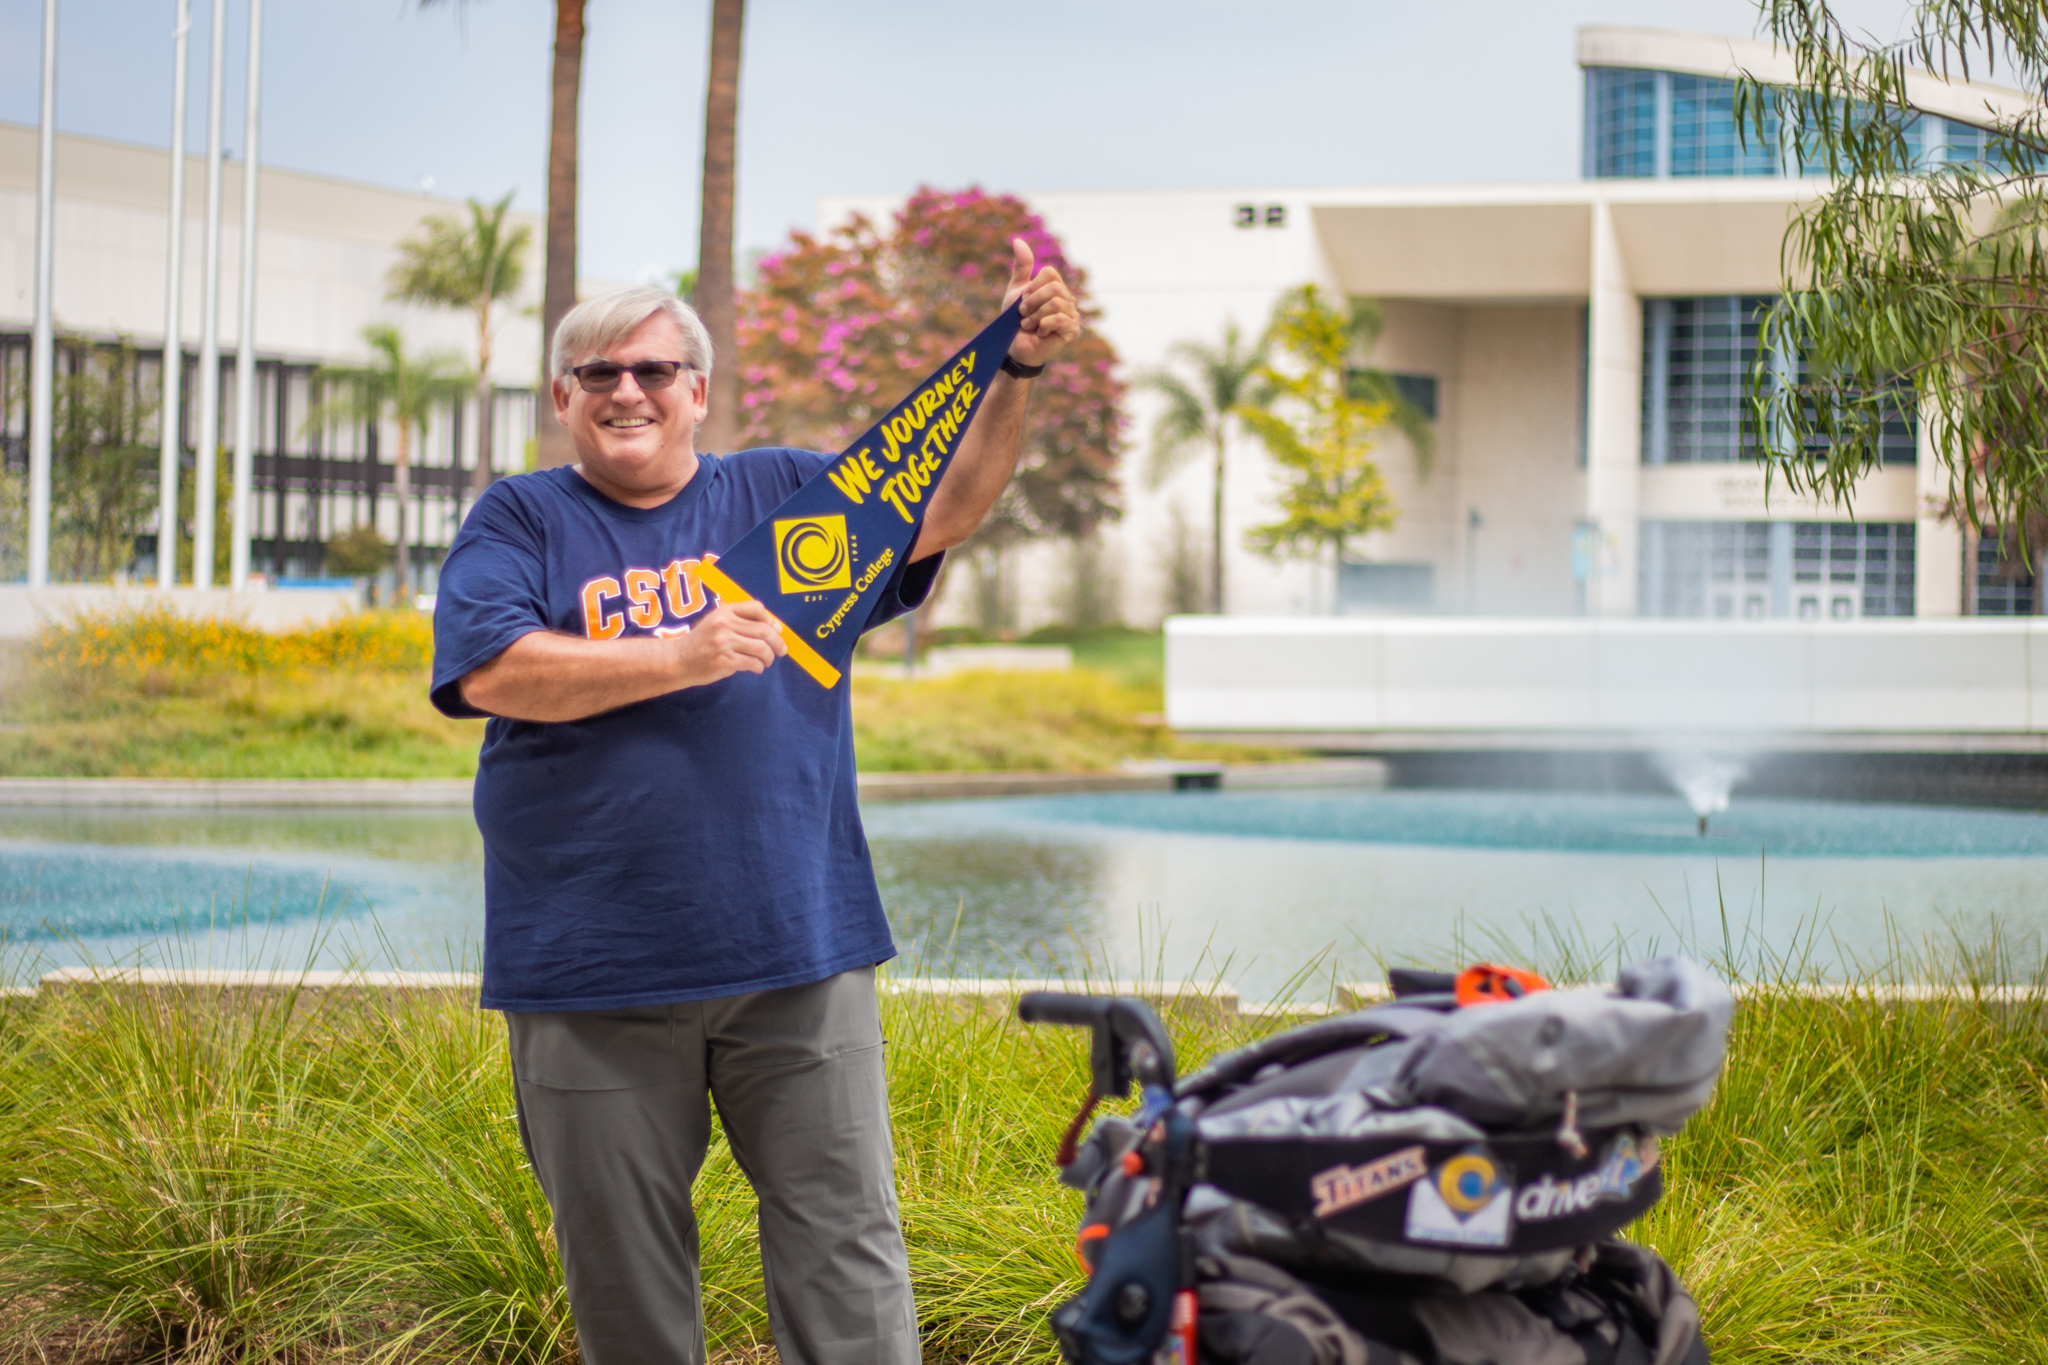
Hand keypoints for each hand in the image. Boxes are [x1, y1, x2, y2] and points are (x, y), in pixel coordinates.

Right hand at [673, 601, 787, 686]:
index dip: (770, 620)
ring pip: (761, 648)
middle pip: (764, 630)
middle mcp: (725, 624)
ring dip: (769, 657)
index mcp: (725, 611)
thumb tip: (777, 628)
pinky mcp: (725, 661)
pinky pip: (753, 663)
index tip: (775, 631)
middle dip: (778, 642)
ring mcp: (724, 643)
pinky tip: (755, 668)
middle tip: (781, 651)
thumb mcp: (717, 623)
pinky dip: (759, 667)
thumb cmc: (702, 642)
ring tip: (766, 661)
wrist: (679, 660)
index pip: (756, 608)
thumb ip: (742, 622)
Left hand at [1001, 238, 1081, 369]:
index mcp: (1056, 287)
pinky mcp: (1072, 330)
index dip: (1032, 287)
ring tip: (1028, 325)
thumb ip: (1022, 267)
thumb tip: (1018, 240)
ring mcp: (1072, 315)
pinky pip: (1060, 318)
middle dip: (1032, 302)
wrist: (1013, 347)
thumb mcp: (1016, 290)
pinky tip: (1039, 332)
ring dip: (1035, 315)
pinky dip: (1043, 325)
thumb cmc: (1014, 321)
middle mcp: (1068, 299)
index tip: (1024, 301)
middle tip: (1023, 315)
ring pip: (1056, 303)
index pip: (1049, 273)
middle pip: (1054, 288)